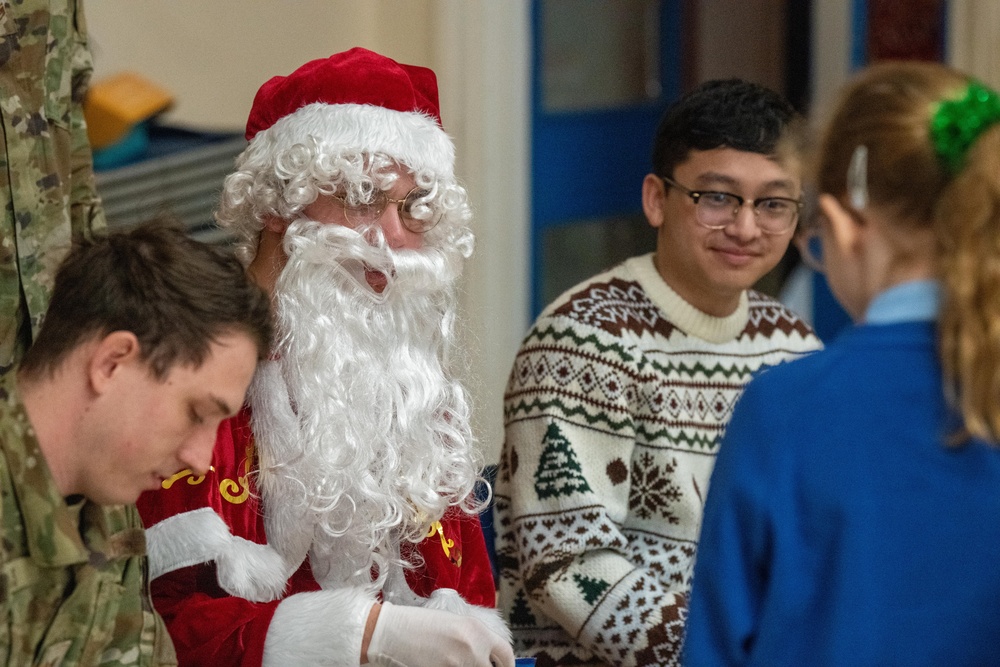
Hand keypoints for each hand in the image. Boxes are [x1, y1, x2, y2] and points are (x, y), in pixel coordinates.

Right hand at [366, 601, 514, 666]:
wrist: (392, 631)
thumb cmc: (419, 625)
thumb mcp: (454, 624)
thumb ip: (475, 640)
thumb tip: (486, 657)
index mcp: (477, 630)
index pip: (506, 654)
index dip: (507, 666)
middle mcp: (473, 647)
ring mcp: (460, 664)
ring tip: (450, 662)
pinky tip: (440, 665)